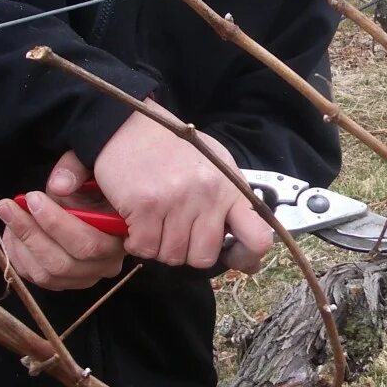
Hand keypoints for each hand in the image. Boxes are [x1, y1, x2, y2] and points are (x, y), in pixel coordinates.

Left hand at [0, 151, 126, 290]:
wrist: (98, 201)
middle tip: (8, 206)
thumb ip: (76, 172)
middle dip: (30, 233)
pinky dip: (18, 256)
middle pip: (63, 263)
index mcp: (122, 239)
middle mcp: (107, 265)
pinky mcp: (66, 283)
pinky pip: (36, 278)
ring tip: (8, 214)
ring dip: (20, 245)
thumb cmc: (95, 186)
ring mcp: (85, 278)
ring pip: (46, 274)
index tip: (32, 198)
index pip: (89, 244)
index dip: (56, 224)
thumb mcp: (91, 169)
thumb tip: (57, 187)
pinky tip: (11, 232)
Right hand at [89, 99, 272, 272]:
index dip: (248, 257)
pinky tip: (137, 224)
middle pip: (204, 256)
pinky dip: (137, 243)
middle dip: (189, 252)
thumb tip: (250, 254)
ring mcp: (177, 200)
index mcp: (230, 187)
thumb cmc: (173, 149)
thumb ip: (231, 205)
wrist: (128, 127)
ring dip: (160, 246)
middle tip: (177, 233)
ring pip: (172, 256)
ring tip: (155, 223)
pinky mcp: (146, 205)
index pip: (258, 237)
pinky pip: (144, 248)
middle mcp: (208, 194)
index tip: (236, 259)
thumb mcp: (215, 167)